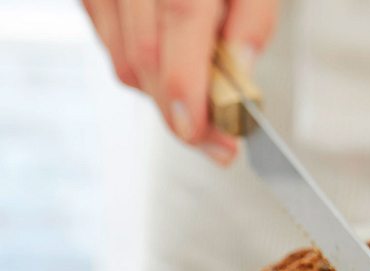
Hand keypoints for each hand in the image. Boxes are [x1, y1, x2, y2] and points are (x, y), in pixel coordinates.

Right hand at [82, 0, 278, 164]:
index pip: (180, 20)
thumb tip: (242, 72)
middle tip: (218, 145)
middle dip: (179, 112)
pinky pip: (109, 45)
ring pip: (124, 60)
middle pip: (144, 55)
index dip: (186, 84)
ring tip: (203, 110)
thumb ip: (253, 20)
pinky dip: (142, 72)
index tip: (199, 130)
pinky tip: (173, 74)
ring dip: (162, 98)